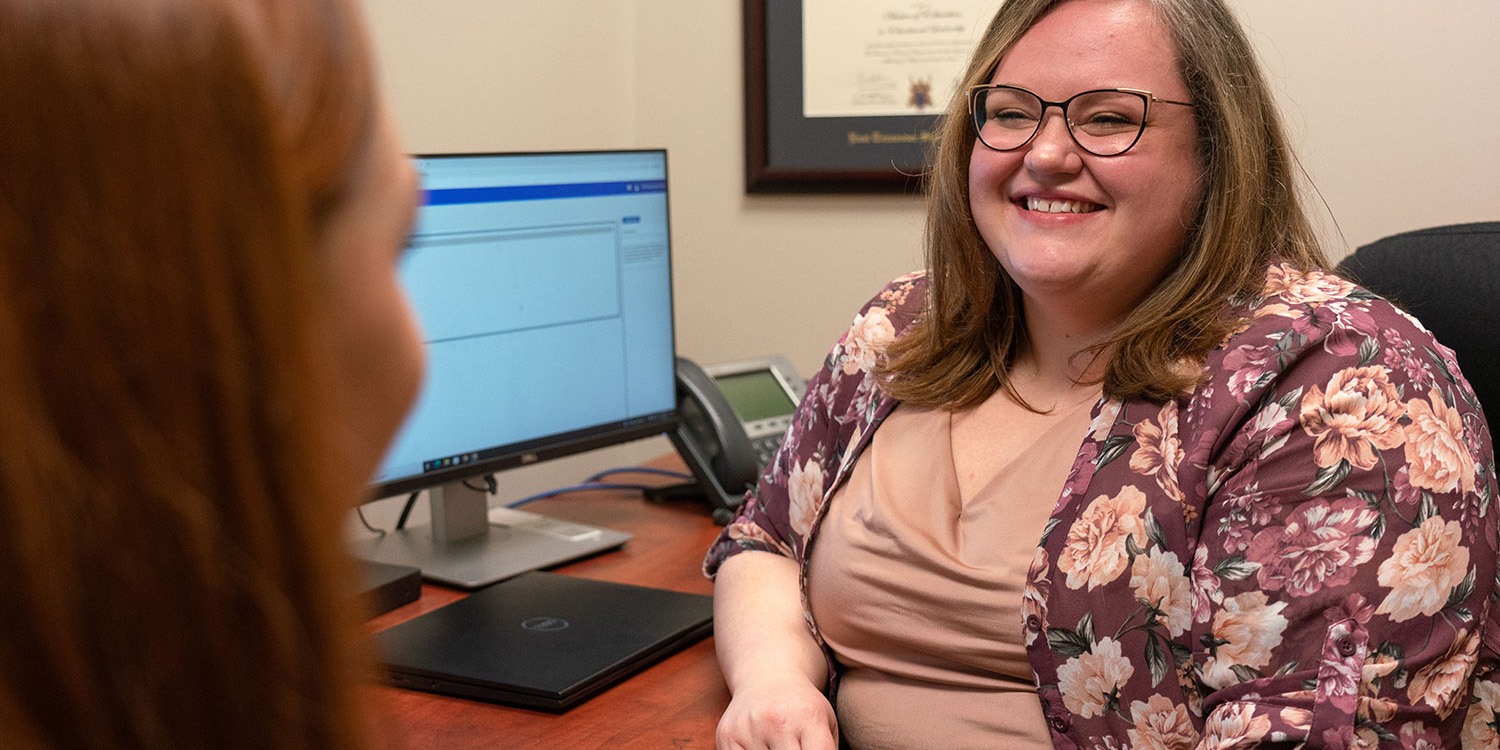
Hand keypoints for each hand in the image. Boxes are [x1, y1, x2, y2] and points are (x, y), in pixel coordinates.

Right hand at [716, 677, 837, 749]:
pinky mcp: (728, 737)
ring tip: (778, 745)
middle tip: (795, 747)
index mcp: (809, 717)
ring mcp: (750, 729)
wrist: (766, 677)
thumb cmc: (802, 708)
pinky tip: (760, 748)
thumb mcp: (826, 722)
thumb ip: (827, 747)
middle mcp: (778, 721)